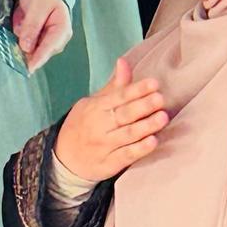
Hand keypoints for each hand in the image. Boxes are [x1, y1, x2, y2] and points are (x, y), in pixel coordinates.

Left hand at [11, 0, 72, 72]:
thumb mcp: (37, 7)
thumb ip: (32, 26)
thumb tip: (26, 47)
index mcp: (62, 29)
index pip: (50, 47)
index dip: (38, 59)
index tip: (28, 68)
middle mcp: (58, 40)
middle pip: (42, 53)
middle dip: (28, 56)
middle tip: (13, 56)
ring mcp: (48, 42)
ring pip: (34, 53)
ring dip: (22, 52)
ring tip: (13, 45)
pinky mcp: (39, 43)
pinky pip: (29, 49)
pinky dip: (20, 48)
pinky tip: (14, 42)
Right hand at [55, 55, 167, 184]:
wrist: (64, 159)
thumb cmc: (84, 126)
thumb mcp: (93, 104)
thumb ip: (113, 87)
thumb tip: (124, 62)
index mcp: (95, 108)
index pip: (118, 97)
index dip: (137, 90)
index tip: (154, 83)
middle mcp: (99, 126)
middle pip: (123, 115)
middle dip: (143, 106)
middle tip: (160, 99)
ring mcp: (104, 146)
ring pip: (127, 135)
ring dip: (146, 126)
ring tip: (162, 117)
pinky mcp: (109, 164)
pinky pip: (125, 156)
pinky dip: (139, 149)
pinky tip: (153, 142)